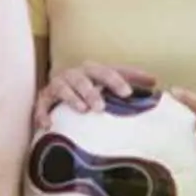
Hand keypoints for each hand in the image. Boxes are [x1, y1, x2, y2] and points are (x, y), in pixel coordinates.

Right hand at [34, 61, 156, 129]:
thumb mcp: (109, 80)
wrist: (58, 87)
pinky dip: (43, 113)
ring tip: (83, 110)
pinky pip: (40, 105)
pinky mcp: (43, 98)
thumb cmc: (91, 85)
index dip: (116, 81)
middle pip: (83, 79)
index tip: (128, 94)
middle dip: (91, 91)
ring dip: (72, 98)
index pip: (106, 71)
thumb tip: (155, 80)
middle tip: (101, 107)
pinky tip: (48, 125)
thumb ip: (130, 78)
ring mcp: (57, 85)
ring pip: (63, 88)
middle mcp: (74, 74)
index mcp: (92, 70)